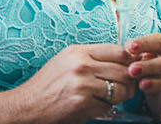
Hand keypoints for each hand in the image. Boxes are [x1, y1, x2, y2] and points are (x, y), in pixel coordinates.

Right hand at [7, 43, 133, 123]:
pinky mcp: (83, 103)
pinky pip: (108, 106)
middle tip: (128, 87)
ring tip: (110, 98)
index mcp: (78, 51)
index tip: (132, 67)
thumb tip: (121, 58)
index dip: (130, 60)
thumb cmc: (48, 84)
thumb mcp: (67, 61)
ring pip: (121, 90)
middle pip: (123, 70)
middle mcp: (82, 65)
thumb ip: (91, 58)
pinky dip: (105, 108)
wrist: (28, 105)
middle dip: (130, 81)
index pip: (118, 51)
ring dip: (121, 96)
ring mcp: (83, 84)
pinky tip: (94, 106)